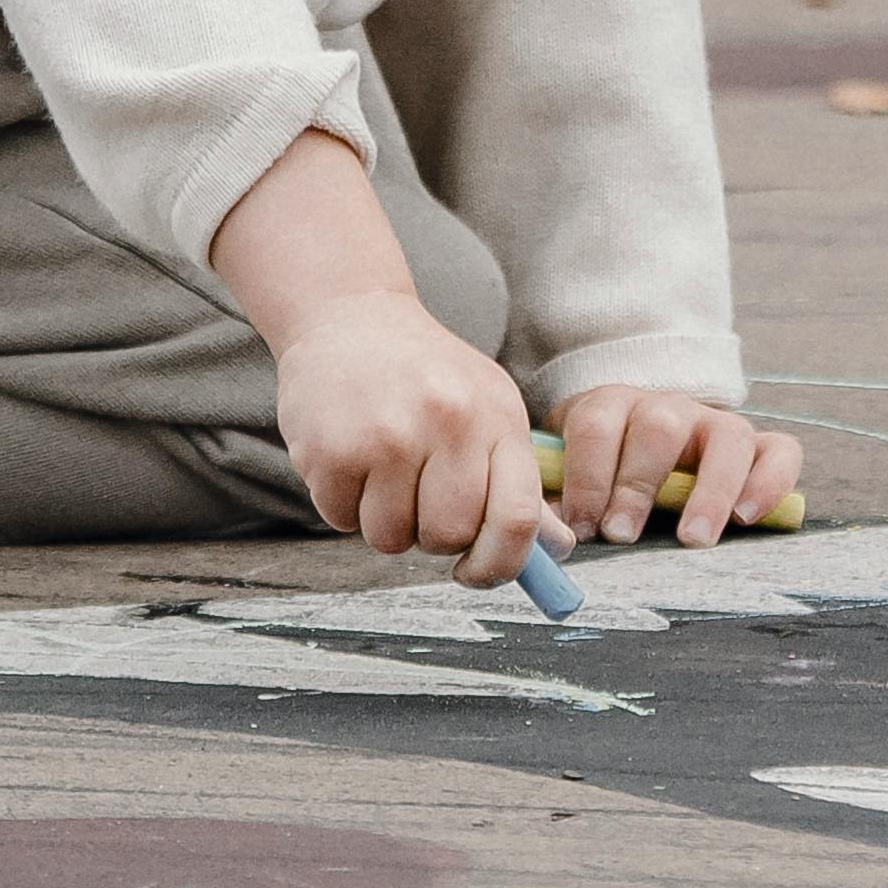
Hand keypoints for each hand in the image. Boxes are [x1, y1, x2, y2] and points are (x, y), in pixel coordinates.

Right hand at [270, 294, 553, 582]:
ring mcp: (388, 436)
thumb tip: (555, 550)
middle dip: (432, 535)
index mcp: (497, 417)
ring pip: (391, 538)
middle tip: (418, 496)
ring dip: (384, 522)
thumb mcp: (488, 408)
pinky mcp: (332, 449)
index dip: (501, 565)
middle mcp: (449, 423)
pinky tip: (350, 456)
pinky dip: (343, 504)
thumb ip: (518, 481)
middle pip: (449, 536)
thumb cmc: (427, 374)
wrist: (350, 316)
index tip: (477, 572)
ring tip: (382, 470)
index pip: (518, 517)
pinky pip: (341, 520)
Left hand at [552, 384, 805, 548]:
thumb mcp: (572, 473)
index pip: (597, 423)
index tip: (580, 524)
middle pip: (659, 425)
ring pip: (727, 436)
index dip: (585, 474)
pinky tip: (747, 518)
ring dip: (708, 491)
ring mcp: (718, 425)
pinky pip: (781, 451)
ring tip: (692, 540)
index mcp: (613, 406)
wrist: (644, 442)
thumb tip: (545, 534)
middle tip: (621, 534)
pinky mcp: (759, 447)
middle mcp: (669, 408)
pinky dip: (770, 482)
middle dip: (637, 483)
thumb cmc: (603, 471)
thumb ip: (559, 498)